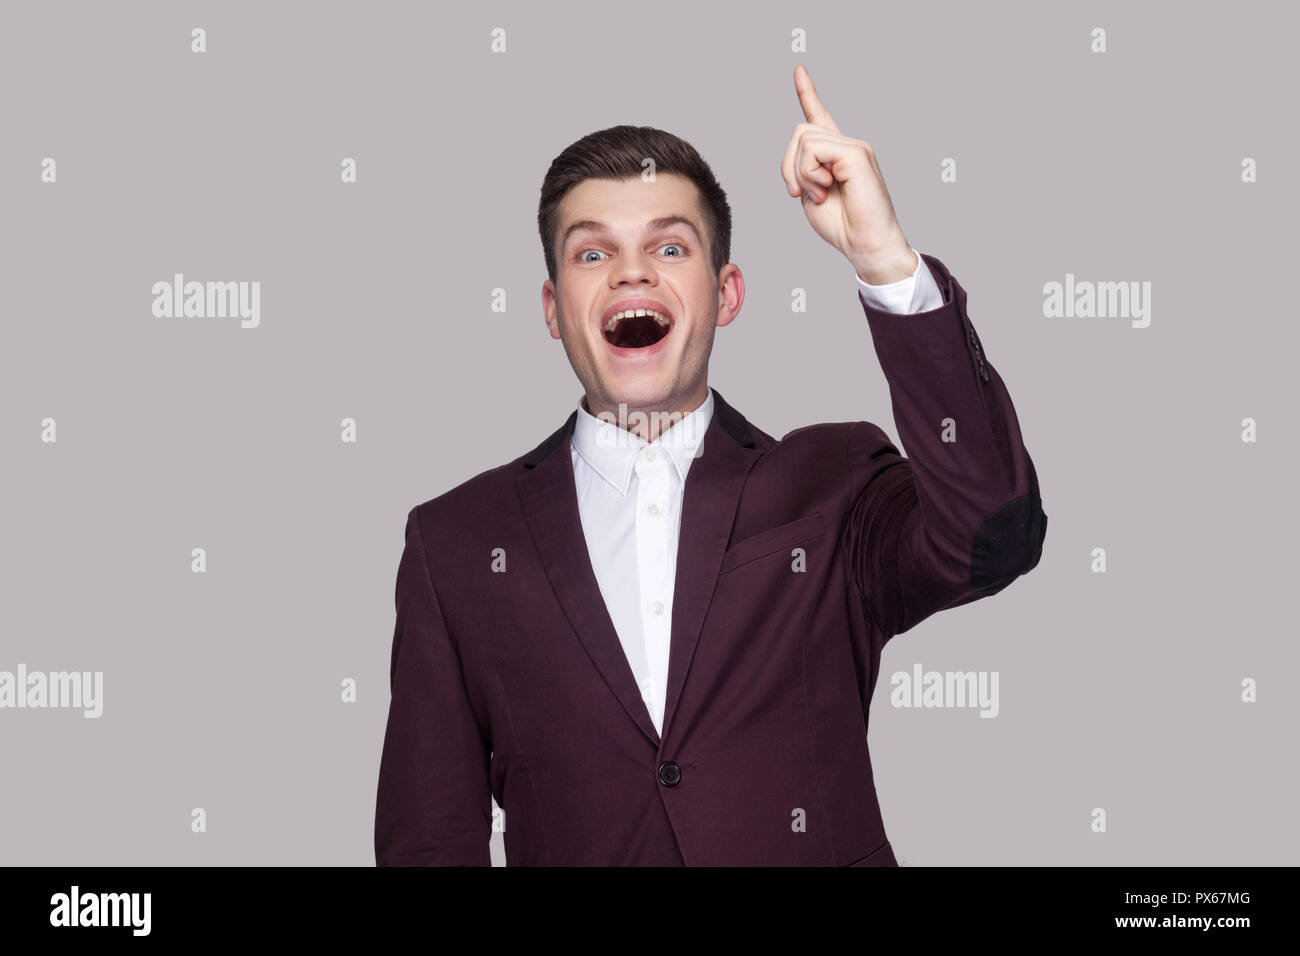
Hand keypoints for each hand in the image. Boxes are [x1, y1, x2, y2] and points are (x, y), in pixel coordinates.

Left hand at [780, 64, 916, 284]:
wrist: (866, 245)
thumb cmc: (843, 226)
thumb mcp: (811, 194)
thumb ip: (802, 168)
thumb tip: (800, 152)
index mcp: (836, 154)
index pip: (819, 116)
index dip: (808, 93)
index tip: (799, 70)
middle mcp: (847, 145)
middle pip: (798, 132)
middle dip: (788, 166)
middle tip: (801, 193)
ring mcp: (854, 147)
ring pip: (803, 139)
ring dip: (800, 172)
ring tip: (820, 193)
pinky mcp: (856, 153)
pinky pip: (813, 149)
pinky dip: (809, 172)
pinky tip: (826, 189)